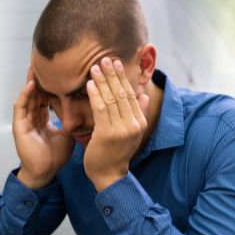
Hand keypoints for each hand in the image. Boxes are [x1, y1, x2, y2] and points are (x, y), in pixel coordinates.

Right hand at [12, 66, 74, 184]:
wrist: (46, 171)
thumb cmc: (55, 156)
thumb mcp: (68, 134)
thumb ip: (73, 121)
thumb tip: (88, 109)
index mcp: (43, 118)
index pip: (46, 96)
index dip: (52, 84)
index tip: (60, 71)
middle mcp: (32, 117)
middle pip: (35, 92)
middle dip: (40, 78)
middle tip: (45, 61)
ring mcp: (24, 121)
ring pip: (27, 96)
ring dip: (30, 82)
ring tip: (35, 67)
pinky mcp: (19, 127)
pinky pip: (20, 107)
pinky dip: (25, 96)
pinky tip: (31, 86)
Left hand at [83, 57, 149, 190]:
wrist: (109, 175)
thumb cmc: (117, 153)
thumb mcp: (133, 133)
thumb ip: (140, 113)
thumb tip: (144, 95)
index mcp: (140, 122)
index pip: (131, 94)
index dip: (122, 77)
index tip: (115, 63)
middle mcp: (133, 125)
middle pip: (122, 93)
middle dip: (112, 75)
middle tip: (104, 59)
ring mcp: (121, 130)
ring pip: (111, 99)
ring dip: (102, 81)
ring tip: (95, 67)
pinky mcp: (107, 134)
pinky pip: (100, 109)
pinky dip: (95, 95)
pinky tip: (89, 84)